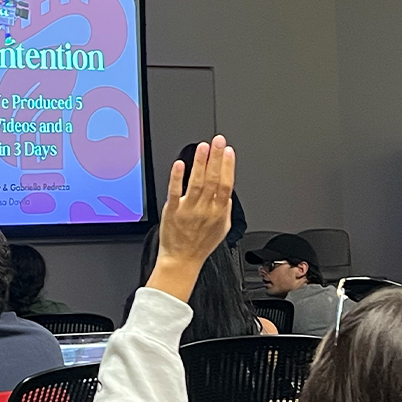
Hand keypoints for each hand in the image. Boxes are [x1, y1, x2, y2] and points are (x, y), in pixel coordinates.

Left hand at [156, 136, 234, 271]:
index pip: (226, 184)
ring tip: (203, 148)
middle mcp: (205, 209)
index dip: (228, 166)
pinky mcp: (172, 211)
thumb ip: (225, 209)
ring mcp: (188, 210)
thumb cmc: (200, 245)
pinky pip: (174, 192)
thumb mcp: (221, 229)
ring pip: (196, 183)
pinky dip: (177, 178)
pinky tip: (179, 165)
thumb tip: (228, 192)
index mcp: (218, 212)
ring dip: (200, 163)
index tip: (228, 151)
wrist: (182, 260)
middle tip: (218, 141)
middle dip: (216, 157)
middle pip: (213, 179)